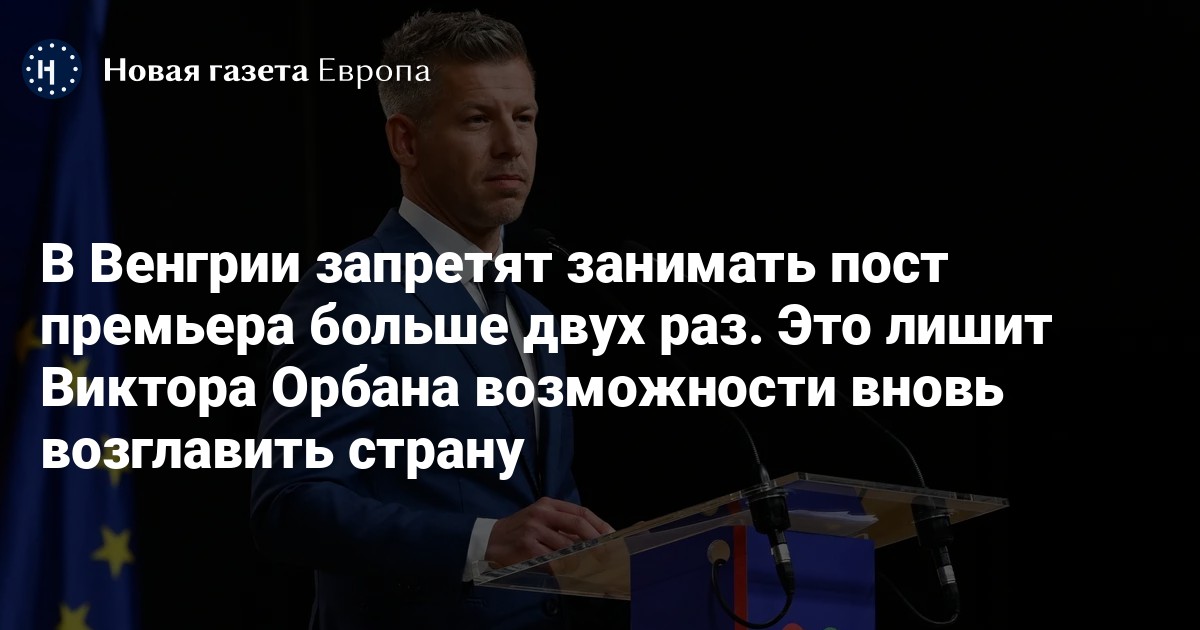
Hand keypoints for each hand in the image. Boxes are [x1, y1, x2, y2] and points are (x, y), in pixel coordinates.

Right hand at [485, 497, 614, 568]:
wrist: (489, 540)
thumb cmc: (519, 531)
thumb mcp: (539, 520)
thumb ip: (562, 526)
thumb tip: (592, 540)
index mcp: (548, 504)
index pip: (581, 511)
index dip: (599, 525)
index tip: (612, 537)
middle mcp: (542, 513)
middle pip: (578, 524)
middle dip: (597, 541)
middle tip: (606, 555)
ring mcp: (534, 529)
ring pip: (567, 545)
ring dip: (582, 558)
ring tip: (590, 566)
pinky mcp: (527, 547)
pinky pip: (553, 559)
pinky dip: (564, 567)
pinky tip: (569, 571)